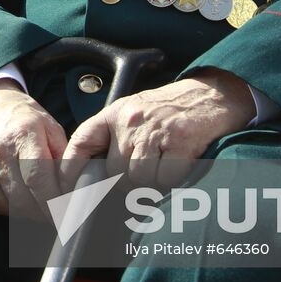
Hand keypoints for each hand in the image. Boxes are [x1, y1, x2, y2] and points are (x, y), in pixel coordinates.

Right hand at [0, 80, 67, 219]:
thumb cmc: (23, 118)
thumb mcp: (50, 127)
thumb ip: (63, 156)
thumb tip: (73, 187)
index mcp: (22, 134)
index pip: (38, 179)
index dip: (53, 202)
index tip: (65, 210)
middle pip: (23, 199)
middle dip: (43, 212)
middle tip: (56, 213)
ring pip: (8, 207)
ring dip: (26, 212)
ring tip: (37, 203)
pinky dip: (8, 208)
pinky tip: (18, 197)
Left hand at [61, 70, 255, 191]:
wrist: (212, 94)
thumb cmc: (170, 110)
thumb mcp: (134, 113)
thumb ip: (114, 137)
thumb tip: (96, 177)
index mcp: (115, 113)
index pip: (82, 141)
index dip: (71, 167)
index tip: (69, 187)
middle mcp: (131, 120)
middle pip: (115, 171)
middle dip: (128, 180)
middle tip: (147, 170)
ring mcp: (155, 131)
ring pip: (139, 178)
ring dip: (152, 181)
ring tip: (164, 163)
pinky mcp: (179, 142)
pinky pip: (165, 178)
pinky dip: (173, 179)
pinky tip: (179, 163)